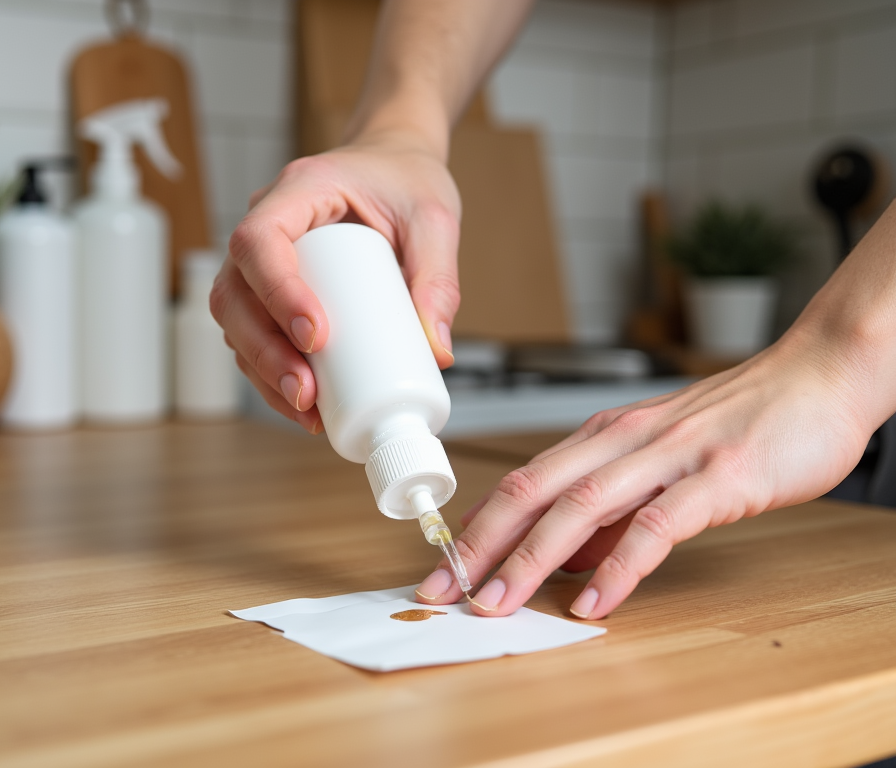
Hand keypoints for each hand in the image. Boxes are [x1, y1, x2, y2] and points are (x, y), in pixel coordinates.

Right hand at [210, 135, 460, 432]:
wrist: (393, 167)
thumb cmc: (408, 181)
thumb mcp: (435, 219)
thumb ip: (439, 279)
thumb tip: (437, 353)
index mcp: (299, 190)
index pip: (260, 240)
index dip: (278, 292)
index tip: (317, 336)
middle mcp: (267, 222)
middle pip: (233, 292)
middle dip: (265, 351)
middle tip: (307, 391)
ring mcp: (261, 260)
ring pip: (234, 321)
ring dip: (262, 370)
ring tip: (307, 407)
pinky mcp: (270, 290)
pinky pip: (253, 335)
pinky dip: (270, 373)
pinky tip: (304, 405)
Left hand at [415, 327, 878, 618]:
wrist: (820, 376)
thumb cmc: (741, 420)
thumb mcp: (658, 458)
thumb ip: (611, 507)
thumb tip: (564, 557)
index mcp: (604, 435)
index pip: (522, 480)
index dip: (476, 524)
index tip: (443, 565)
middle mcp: (624, 440)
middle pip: (532, 491)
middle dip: (480, 544)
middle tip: (441, 590)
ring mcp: (668, 456)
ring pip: (580, 507)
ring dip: (530, 558)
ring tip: (497, 602)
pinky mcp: (717, 478)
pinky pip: (657, 526)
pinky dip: (619, 567)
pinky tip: (593, 601)